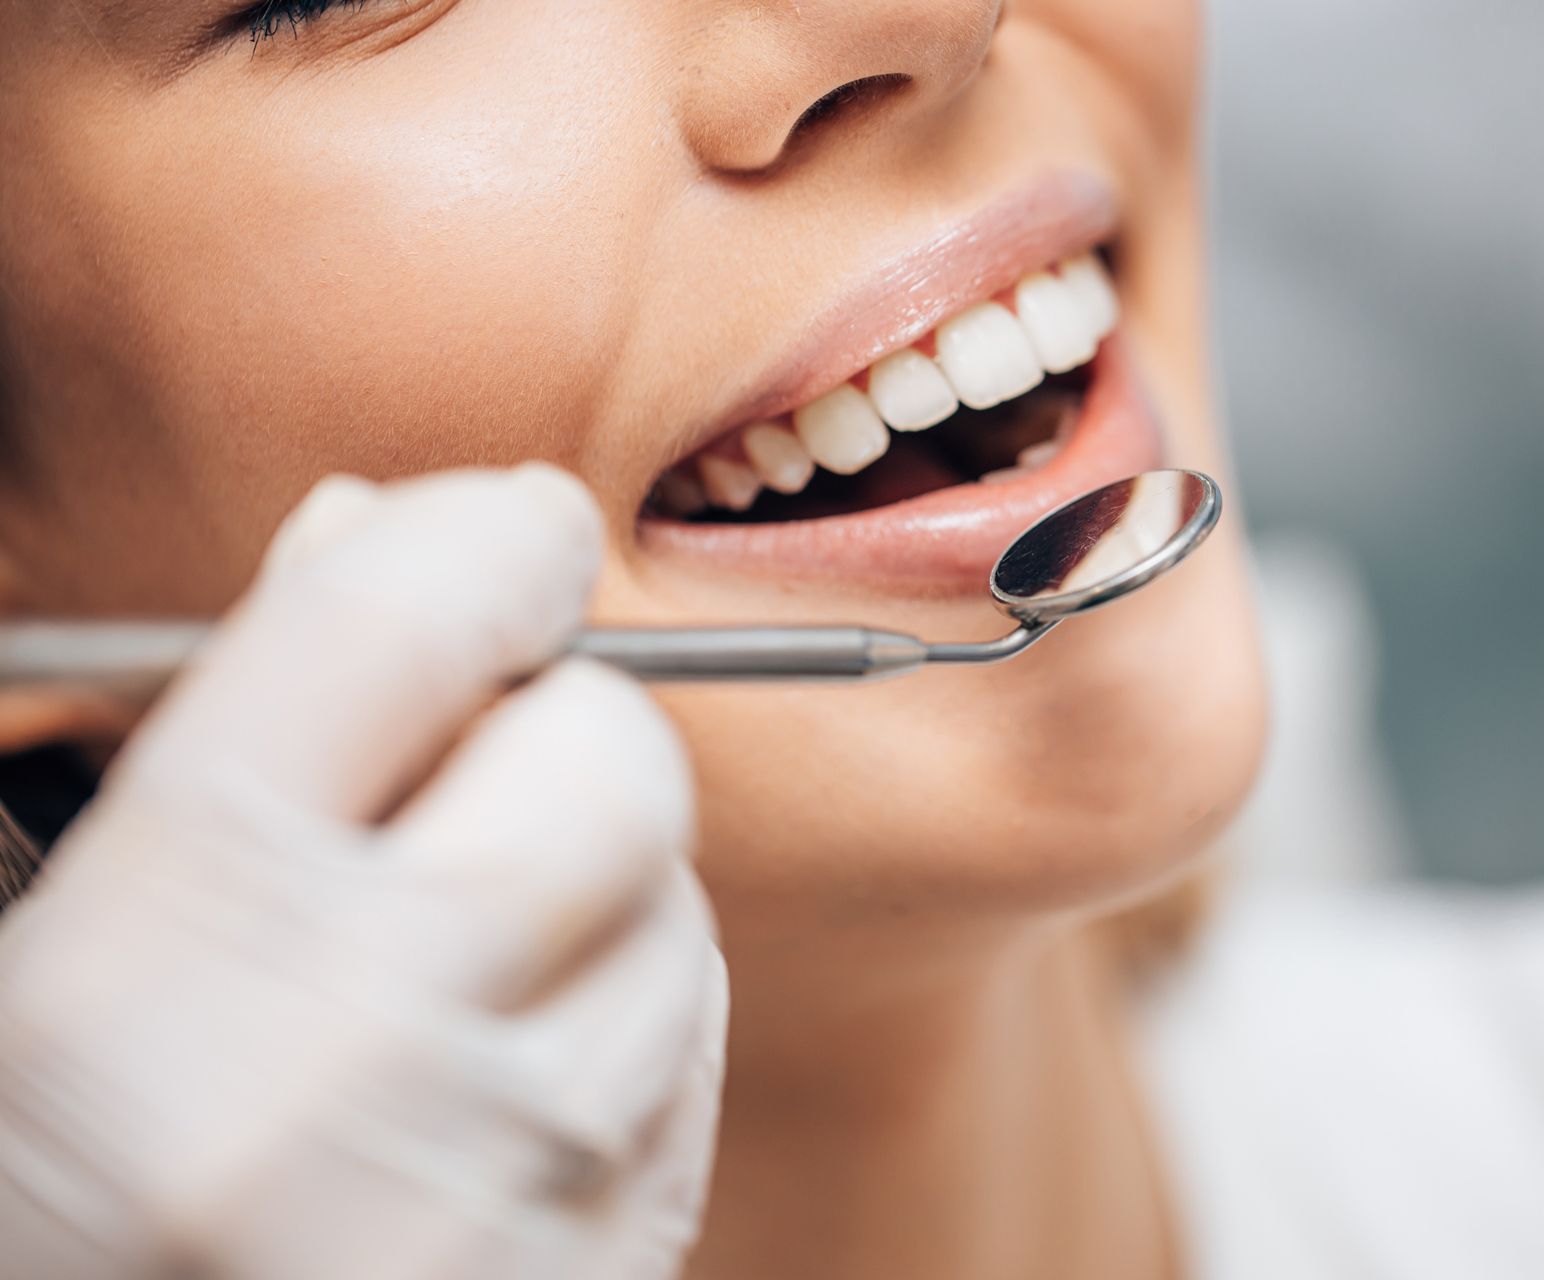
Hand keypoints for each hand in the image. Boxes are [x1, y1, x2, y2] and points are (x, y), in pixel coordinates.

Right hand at [0, 466, 726, 1279]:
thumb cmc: (45, 1186)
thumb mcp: (48, 948)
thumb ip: (210, 728)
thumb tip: (371, 536)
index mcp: (166, 951)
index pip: (405, 617)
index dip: (477, 534)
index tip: (497, 534)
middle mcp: (363, 1061)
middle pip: (610, 749)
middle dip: (547, 727)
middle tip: (452, 781)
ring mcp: (514, 1183)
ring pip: (675, 896)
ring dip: (587, 884)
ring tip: (442, 966)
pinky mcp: (608, 1265)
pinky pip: (688, 1042)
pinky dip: (623, 1010)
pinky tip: (498, 1065)